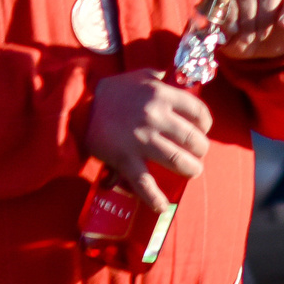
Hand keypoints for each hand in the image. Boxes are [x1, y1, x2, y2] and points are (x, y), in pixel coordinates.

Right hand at [86, 69, 213, 214]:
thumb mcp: (141, 76)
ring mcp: (140, 139)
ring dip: (190, 170)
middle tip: (198, 154)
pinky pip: (145, 183)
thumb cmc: (114, 91)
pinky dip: (155, 198)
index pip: (199, 112)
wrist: (78, 105)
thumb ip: (162, 79)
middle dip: (201, 150)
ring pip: (177, 161)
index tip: (202, 130)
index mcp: (162, 95)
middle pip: (192, 139)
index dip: (205, 124)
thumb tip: (180, 81)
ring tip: (191, 171)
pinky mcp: (124, 158)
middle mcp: (155, 117)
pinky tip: (162, 206)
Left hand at [218, 0, 283, 62]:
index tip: (232, 31)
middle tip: (247, 38)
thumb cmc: (240, 37)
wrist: (265, 48)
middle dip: (247, 15)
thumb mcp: (227, 40)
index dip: (229, 10)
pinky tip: (282, 24)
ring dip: (265, 15)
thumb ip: (220, 34)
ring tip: (261, 35)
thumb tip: (216, 33)